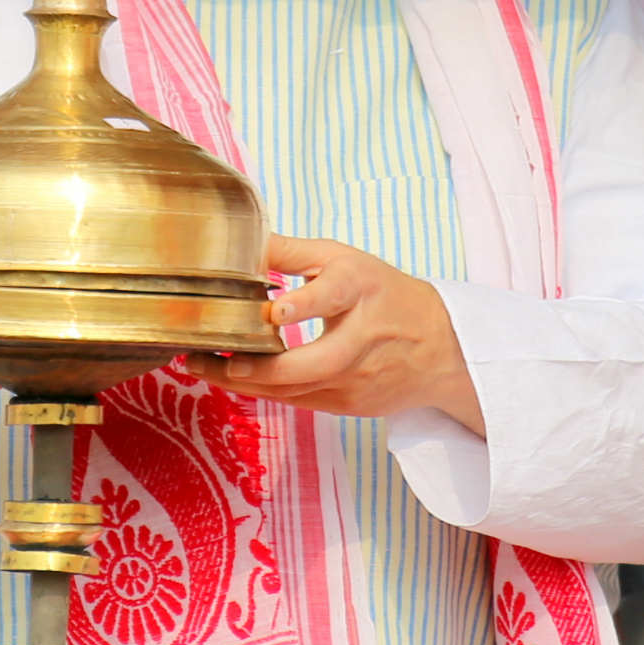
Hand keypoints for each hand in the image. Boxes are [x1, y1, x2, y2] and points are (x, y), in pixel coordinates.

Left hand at [190, 237, 480, 431]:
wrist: (442, 348)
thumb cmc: (384, 295)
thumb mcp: (345, 260)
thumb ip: (293, 252)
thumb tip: (242, 239)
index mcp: (362, 291)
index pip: (333, 296)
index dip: (305, 303)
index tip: (273, 310)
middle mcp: (362, 340)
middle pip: (310, 364)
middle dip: (255, 367)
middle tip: (206, 360)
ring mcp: (358, 379)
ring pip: (295, 389)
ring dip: (245, 382)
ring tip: (201, 367)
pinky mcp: (351, 404)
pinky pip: (298, 401)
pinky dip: (264, 391)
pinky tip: (232, 379)